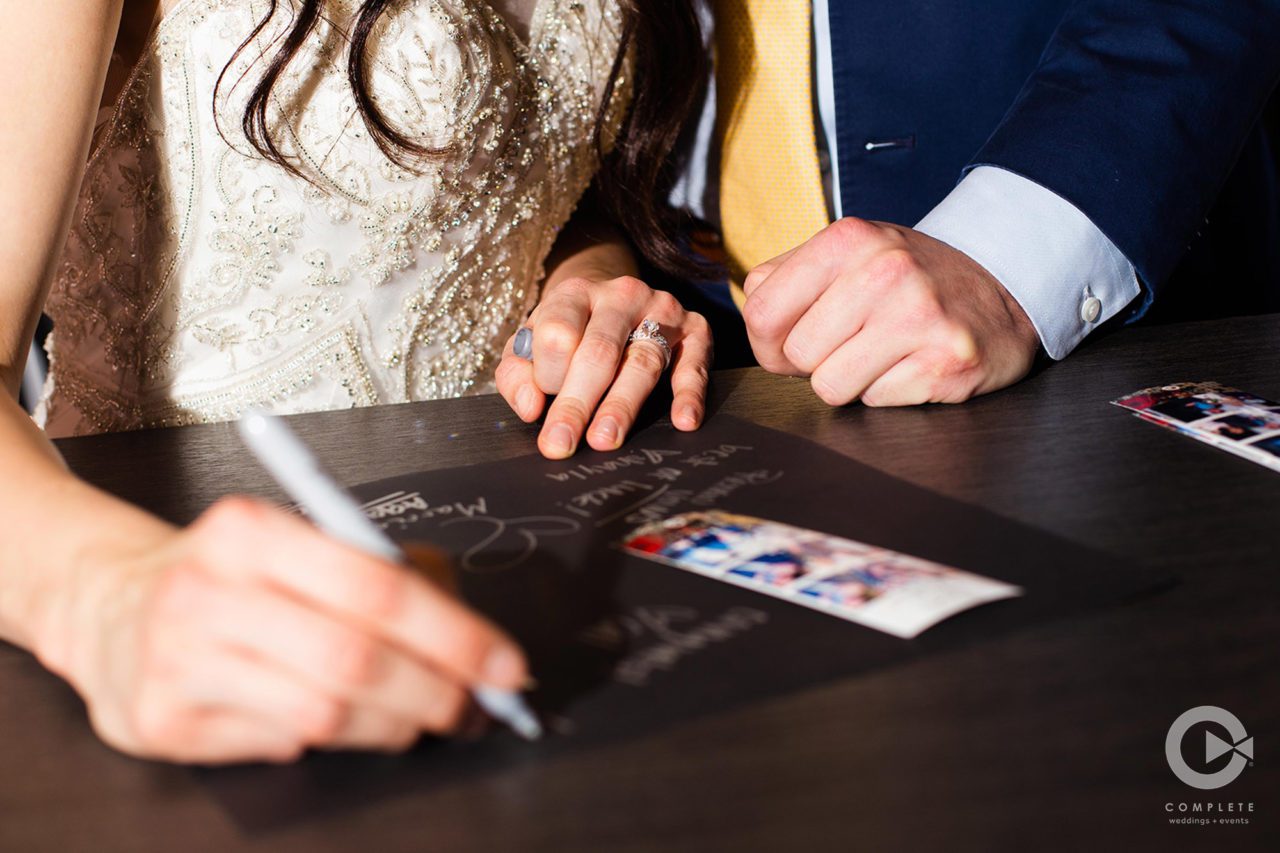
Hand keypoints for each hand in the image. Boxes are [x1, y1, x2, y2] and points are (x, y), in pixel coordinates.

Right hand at [38, 498, 526, 763]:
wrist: (109, 603)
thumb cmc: (232, 574)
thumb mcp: (299, 543)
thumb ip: (384, 573)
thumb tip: (477, 643)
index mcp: (250, 531)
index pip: (376, 586)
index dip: (455, 635)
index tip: (504, 665)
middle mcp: (205, 591)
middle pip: (354, 659)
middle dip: (435, 691)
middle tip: (475, 706)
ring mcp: (175, 660)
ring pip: (322, 714)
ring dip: (393, 726)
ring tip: (420, 718)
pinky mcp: (160, 721)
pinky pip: (277, 744)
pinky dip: (324, 740)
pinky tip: (334, 721)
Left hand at [496, 275, 712, 457]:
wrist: (616, 299)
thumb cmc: (569, 333)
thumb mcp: (532, 345)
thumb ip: (516, 374)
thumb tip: (530, 409)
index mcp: (575, 294)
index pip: (558, 333)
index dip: (547, 374)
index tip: (541, 408)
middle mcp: (621, 295)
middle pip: (598, 352)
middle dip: (577, 403)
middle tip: (562, 443)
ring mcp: (662, 309)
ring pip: (643, 361)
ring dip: (622, 405)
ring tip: (605, 439)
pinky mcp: (695, 329)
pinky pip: (694, 364)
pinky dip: (689, 394)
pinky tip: (683, 420)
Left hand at [741, 218, 1038, 405]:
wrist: (1004, 283)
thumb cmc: (908, 277)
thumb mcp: (847, 254)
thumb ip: (786, 278)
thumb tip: (754, 321)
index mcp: (848, 240)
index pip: (762, 314)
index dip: (770, 342)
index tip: (795, 338)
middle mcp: (885, 271)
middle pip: (797, 356)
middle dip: (814, 362)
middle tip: (852, 342)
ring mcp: (920, 316)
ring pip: (831, 387)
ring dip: (851, 381)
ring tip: (882, 352)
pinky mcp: (948, 361)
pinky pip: (876, 402)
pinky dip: (889, 391)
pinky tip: (913, 363)